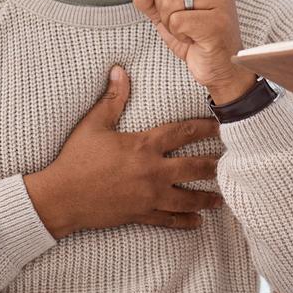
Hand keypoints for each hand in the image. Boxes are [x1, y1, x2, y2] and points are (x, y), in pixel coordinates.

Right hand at [23, 66, 223, 238]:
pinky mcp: (140, 215)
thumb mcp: (93, 125)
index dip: (204, 127)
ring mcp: (148, 196)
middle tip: (231, 163)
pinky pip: (168, 220)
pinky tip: (198, 223)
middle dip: (214, 165)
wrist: (60, 198)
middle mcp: (152, 171)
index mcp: (143, 146)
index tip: (220, 125)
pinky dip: (184, 222)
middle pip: (193, 167)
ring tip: (221, 198)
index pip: (182, 133)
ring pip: (186, 198)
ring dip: (206, 198)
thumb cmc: (75, 160)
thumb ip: (112, 99)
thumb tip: (119, 70)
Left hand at [132, 0, 256, 104]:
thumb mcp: (168, 15)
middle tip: (184, 22)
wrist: (221, 66)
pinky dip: (179, 35)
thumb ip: (150, 0)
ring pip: (168, 2)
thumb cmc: (197, 38)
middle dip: (163, 8)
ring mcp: (221, 0)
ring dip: (172, 24)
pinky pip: (176, 21)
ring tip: (191, 31)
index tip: (180, 9)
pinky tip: (195, 40)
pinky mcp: (217, 21)